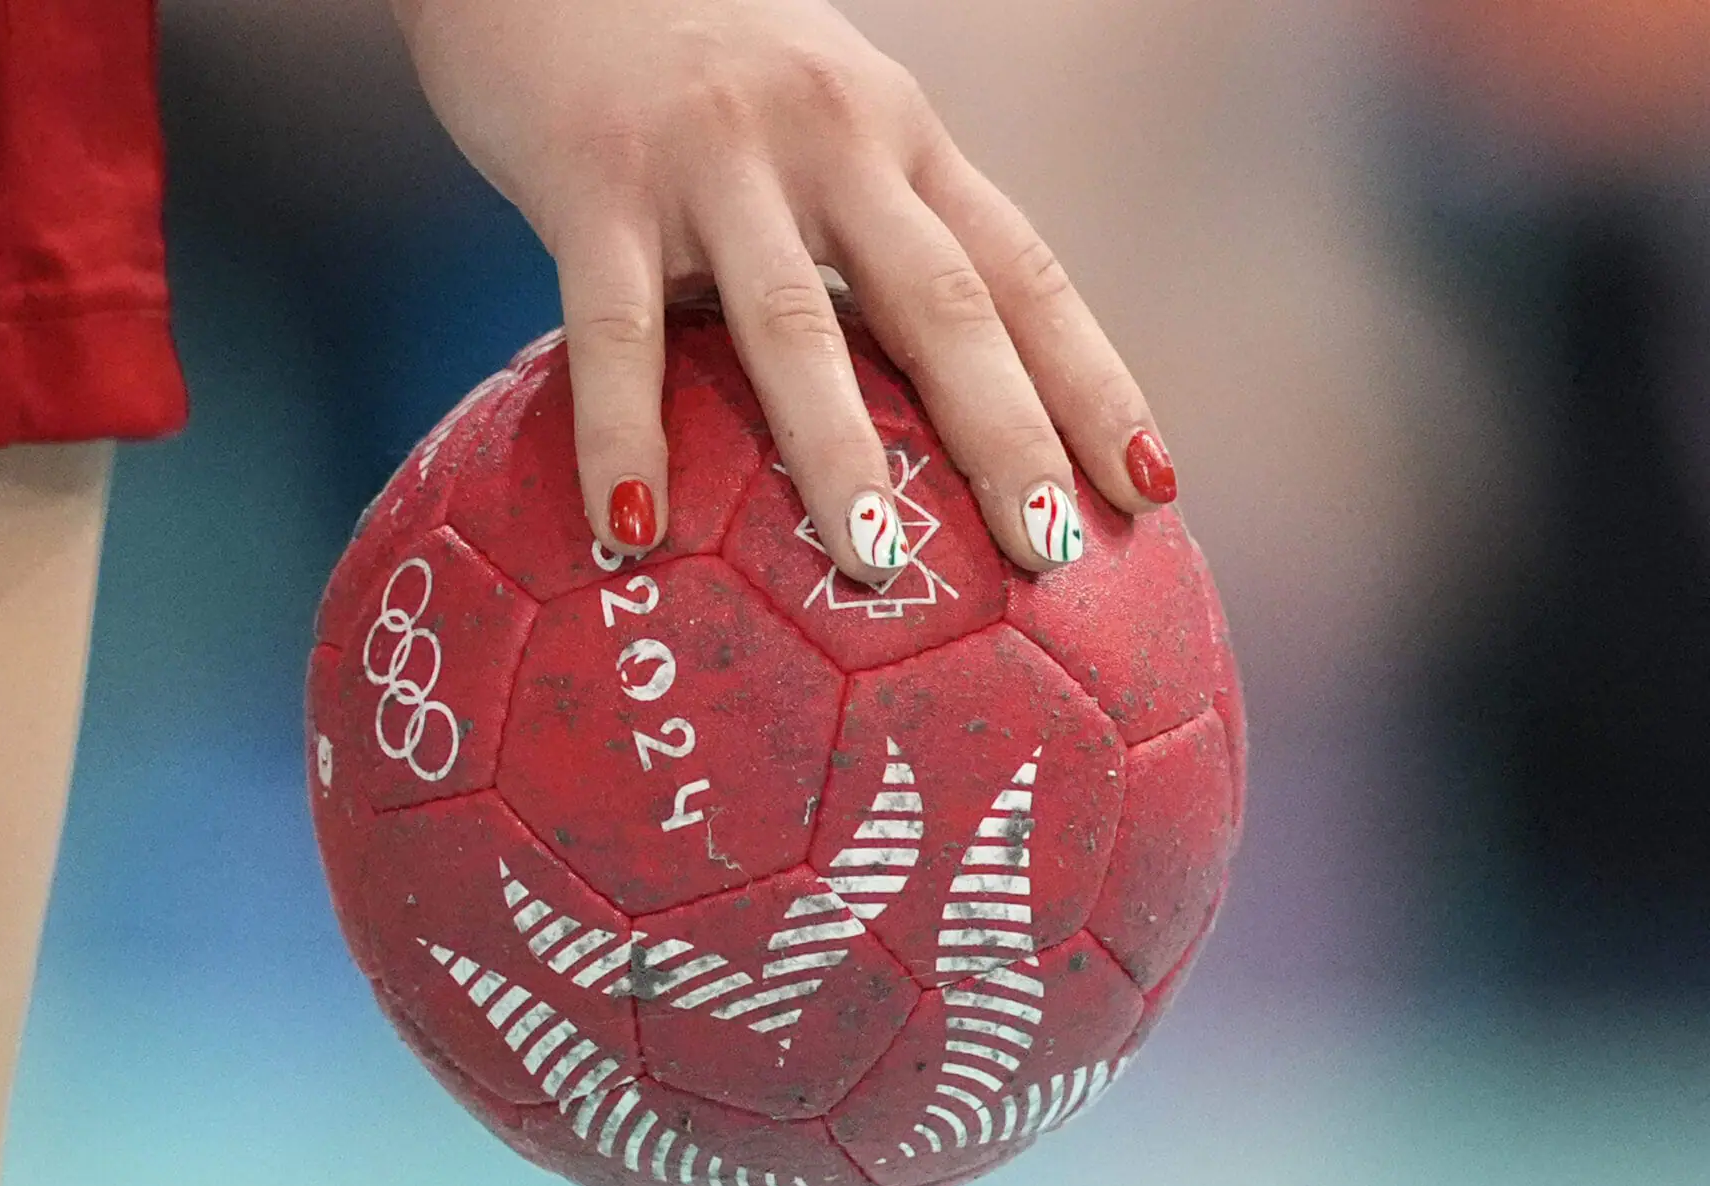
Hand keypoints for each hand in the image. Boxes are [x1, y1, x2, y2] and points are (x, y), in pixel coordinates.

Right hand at [394, 0, 1176, 578]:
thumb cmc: (689, 62)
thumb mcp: (814, 119)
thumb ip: (865, 228)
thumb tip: (915, 404)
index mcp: (900, 137)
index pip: (1024, 273)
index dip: (1093, 385)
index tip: (1149, 492)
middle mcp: (831, 140)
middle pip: (943, 304)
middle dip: (1006, 436)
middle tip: (1051, 554)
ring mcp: (715, 158)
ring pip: (793, 322)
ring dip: (837, 451)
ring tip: (873, 563)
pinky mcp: (595, 177)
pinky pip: (616, 327)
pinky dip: (624, 433)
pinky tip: (634, 529)